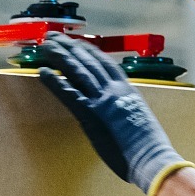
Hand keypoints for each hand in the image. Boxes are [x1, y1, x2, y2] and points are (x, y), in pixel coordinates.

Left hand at [35, 35, 188, 195]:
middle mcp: (114, 91)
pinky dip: (55, 82)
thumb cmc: (150, 148)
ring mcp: (102, 101)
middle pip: (89, 62)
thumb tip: (121, 113)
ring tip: (46, 45)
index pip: (106, 64)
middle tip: (54, 37)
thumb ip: (129, 111)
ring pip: (78, 71)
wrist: (151, 159)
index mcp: (129, 92)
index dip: (90, 51)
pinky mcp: (90, 115)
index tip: (78, 43)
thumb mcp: (143, 121)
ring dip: (60, 56)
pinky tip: (43, 72)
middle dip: (70, 47)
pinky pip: (68, 94)